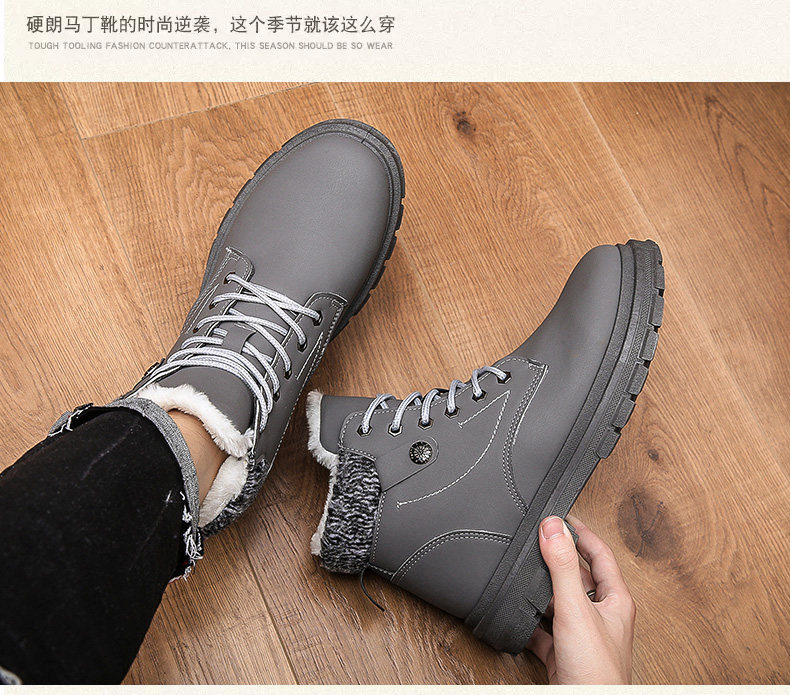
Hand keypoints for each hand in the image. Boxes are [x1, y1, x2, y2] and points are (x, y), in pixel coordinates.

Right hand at [526, 514, 635, 683]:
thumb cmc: (596, 673)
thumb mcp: (576, 610)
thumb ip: (562, 567)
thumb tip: (553, 527)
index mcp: (615, 602)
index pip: (600, 554)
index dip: (582, 533)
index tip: (563, 516)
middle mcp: (602, 617)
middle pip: (578, 577)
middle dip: (556, 560)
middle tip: (537, 542)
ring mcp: (583, 636)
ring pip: (560, 603)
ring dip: (542, 592)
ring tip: (524, 578)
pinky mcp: (565, 655)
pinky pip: (545, 631)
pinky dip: (531, 623)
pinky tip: (520, 619)